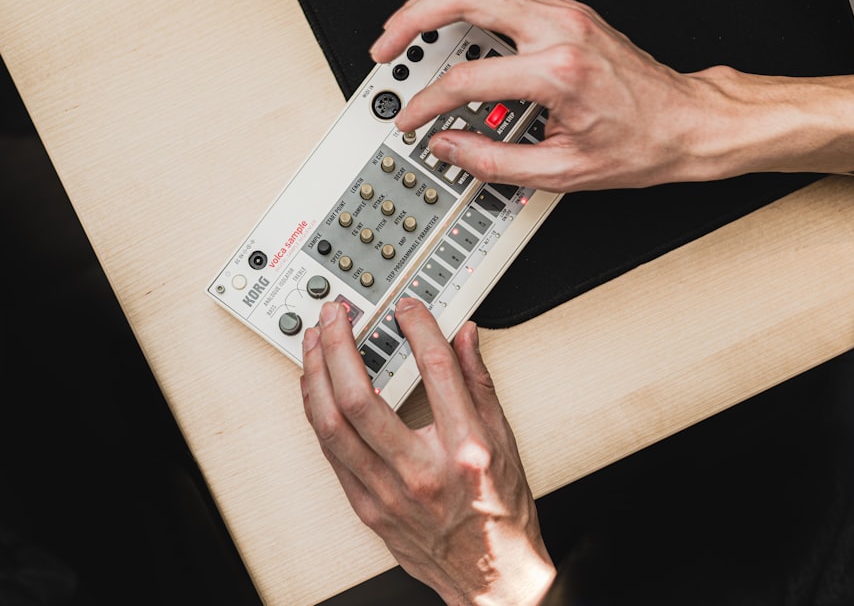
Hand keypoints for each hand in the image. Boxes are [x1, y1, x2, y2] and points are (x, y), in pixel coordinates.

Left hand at [300, 298, 555, 605]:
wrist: (491, 578)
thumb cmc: (500, 513)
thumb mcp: (505, 440)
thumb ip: (479, 382)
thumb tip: (464, 336)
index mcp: (465, 450)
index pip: (434, 371)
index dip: (417, 328)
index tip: (406, 307)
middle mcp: (421, 473)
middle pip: (361, 397)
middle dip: (340, 346)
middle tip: (337, 315)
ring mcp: (387, 494)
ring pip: (332, 426)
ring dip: (317, 375)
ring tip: (316, 341)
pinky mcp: (367, 508)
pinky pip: (330, 452)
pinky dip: (318, 412)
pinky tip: (317, 387)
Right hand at [371, 0, 853, 189]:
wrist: (689, 123)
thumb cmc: (642, 145)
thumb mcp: (564, 171)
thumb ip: (495, 161)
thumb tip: (450, 148)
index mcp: (557, 72)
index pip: (468, 80)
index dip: (428, 104)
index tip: (413, 120)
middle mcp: (560, 30)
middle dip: (412, 19)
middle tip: (386, 45)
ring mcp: (566, 12)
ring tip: (408, 26)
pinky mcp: (570, 10)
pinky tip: (453, 17)